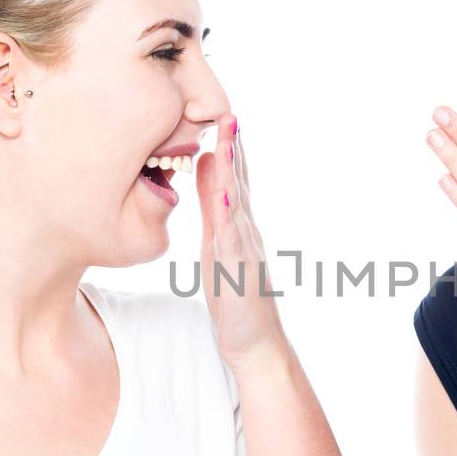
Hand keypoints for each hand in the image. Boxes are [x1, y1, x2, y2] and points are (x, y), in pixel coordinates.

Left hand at [197, 113, 286, 368]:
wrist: (256, 343)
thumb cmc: (235, 298)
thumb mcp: (218, 244)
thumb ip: (213, 207)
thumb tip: (200, 167)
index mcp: (237, 225)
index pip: (232, 179)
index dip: (228, 148)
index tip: (221, 115)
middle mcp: (245, 232)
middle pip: (238, 181)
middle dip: (232, 147)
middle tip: (228, 111)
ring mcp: (244, 250)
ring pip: (236, 202)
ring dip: (232, 170)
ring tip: (226, 139)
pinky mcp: (238, 271)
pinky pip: (233, 238)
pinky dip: (229, 214)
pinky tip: (223, 194)